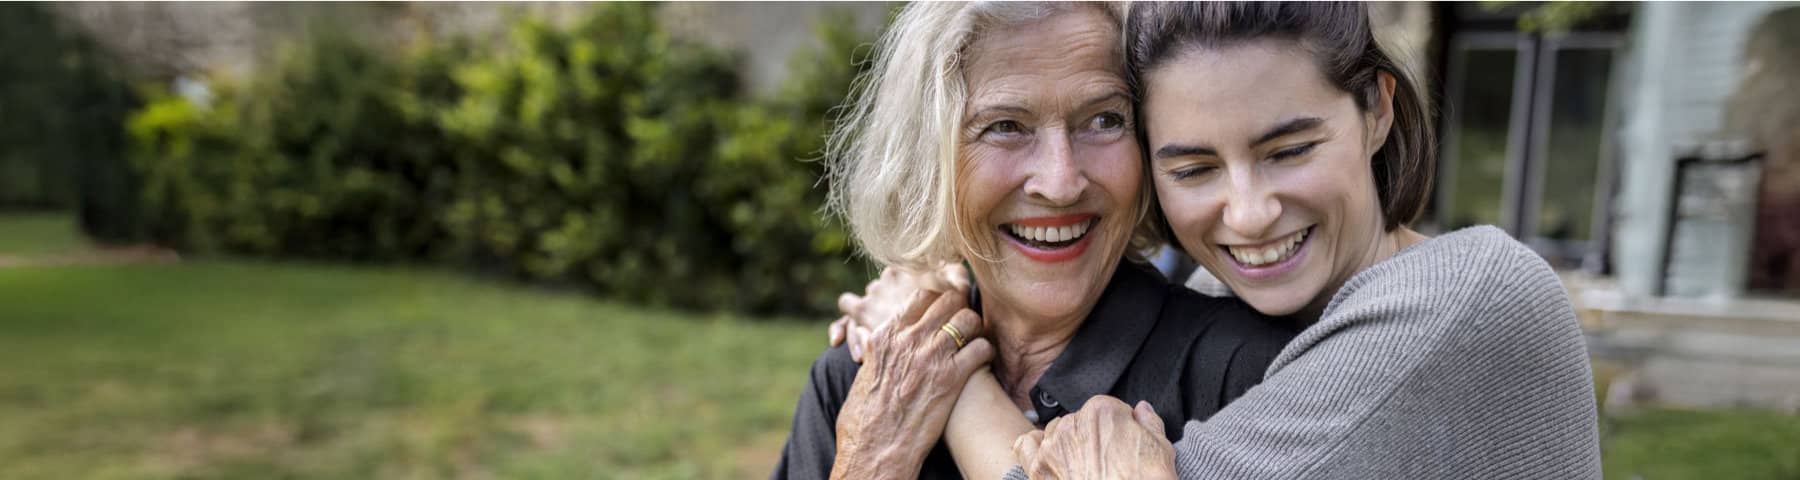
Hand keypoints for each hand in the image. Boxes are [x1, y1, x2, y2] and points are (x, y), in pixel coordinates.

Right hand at [830, 282, 992, 479]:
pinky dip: (986, 352)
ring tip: (974, 341)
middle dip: (960, 306)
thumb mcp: (863, 374)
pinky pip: (981, 348)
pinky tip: (982, 362)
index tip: (946, 306)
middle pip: (947, 300)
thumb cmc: (864, 420)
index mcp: (885, 336)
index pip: (920, 296)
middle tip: (965, 320)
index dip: (938, 298)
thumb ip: (874, 351)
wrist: (876, 450)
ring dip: (975, 328)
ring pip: (968, 319)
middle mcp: (908, 340)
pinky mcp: (951, 379)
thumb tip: (874, 344)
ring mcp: (930, 357)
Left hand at [1014, 396, 1175, 479]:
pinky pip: (1026, 447)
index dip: (1118, 427)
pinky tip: (1047, 456)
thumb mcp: (1161, 449)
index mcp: (1102, 411)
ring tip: (1084, 465)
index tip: (1124, 443)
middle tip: (1108, 460)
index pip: (1108, 409)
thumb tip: (1142, 409)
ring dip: (1067, 443)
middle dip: (1093, 436)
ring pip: (1055, 433)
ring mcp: (1053, 448)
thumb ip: (1149, 422)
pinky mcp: (1039, 471)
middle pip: (1081, 421)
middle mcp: (1073, 424)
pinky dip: (1034, 447)